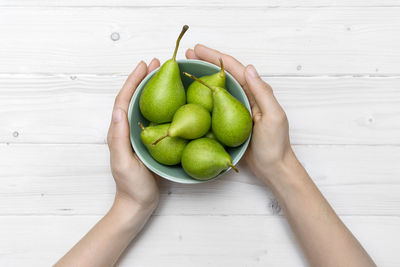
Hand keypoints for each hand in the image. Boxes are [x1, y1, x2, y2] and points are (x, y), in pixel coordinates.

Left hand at [107, 59, 160, 210]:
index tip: (144, 66)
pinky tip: (171, 101)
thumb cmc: (132, 186)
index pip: (124, 101)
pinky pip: (153, 117)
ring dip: (152, 88)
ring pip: (144, 105)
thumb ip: (120, 138)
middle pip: (134, 98)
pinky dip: (160, 104)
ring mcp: (138, 135)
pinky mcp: (148, 140)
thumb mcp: (124, 163)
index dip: (133, 81)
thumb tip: (119, 110)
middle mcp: (127, 129)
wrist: (137, 204)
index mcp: (119, 132)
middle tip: (157, 64)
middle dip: (143, 79)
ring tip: (164, 75)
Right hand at [186, 45, 293, 182]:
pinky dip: (203, 96)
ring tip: (186, 68)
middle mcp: (245, 97)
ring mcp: (235, 109)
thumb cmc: (275, 145)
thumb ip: (262, 93)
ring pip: (217, 87)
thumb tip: (249, 68)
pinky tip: (191, 96)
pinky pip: (214, 104)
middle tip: (187, 54)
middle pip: (223, 74)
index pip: (233, 68)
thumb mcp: (273, 117)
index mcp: (255, 92)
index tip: (197, 49)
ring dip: (202, 76)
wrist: (272, 167)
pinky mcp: (228, 121)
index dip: (215, 56)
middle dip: (205, 62)